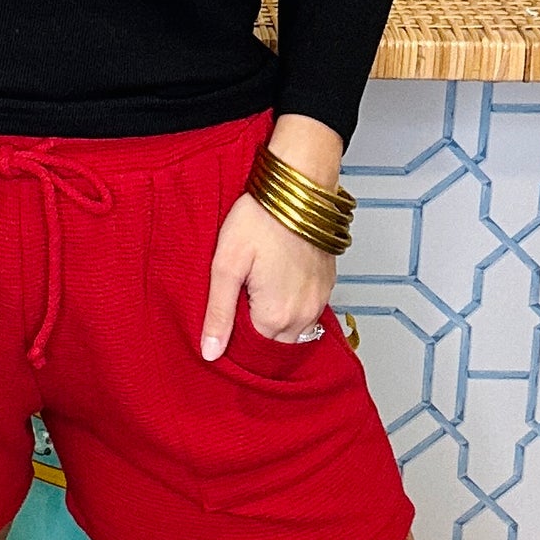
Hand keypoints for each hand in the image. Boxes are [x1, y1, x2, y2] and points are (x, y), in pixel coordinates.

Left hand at [199, 112, 344, 359]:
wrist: (298, 187)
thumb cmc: (260, 219)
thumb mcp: (227, 265)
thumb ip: (219, 313)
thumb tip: (211, 353)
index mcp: (276, 316)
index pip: (252, 350)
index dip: (234, 337)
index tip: (224, 314)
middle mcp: (304, 314)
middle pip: (275, 344)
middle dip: (256, 332)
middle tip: (238, 301)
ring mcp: (320, 300)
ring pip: (294, 329)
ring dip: (275, 320)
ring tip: (256, 291)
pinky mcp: (328, 284)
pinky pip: (308, 311)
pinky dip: (292, 306)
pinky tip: (276, 283)